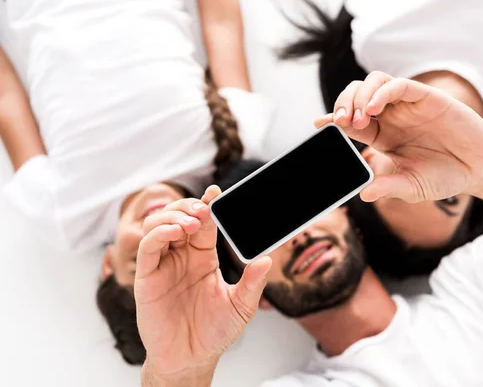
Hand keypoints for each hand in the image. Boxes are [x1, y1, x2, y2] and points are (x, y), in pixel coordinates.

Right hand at [134, 186, 271, 376]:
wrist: (190, 359)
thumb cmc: (214, 333)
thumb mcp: (240, 307)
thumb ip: (252, 284)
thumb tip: (266, 260)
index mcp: (203, 257)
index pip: (204, 223)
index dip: (209, 205)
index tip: (217, 192)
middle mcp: (181, 257)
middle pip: (179, 216)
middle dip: (191, 206)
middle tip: (205, 208)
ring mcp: (163, 265)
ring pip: (159, 224)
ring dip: (174, 215)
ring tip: (192, 221)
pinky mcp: (147, 277)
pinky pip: (148, 246)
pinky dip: (159, 233)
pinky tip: (176, 232)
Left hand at [315, 72, 482, 202]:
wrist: (478, 169)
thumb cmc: (444, 176)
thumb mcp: (412, 186)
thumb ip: (389, 187)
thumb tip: (364, 193)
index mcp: (382, 135)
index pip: (351, 122)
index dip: (333, 120)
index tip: (318, 124)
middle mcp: (391, 116)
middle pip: (357, 96)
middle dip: (343, 104)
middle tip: (338, 122)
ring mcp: (407, 105)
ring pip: (373, 83)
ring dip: (359, 96)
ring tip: (357, 117)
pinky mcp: (426, 97)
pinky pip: (398, 85)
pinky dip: (382, 92)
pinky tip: (373, 109)